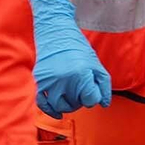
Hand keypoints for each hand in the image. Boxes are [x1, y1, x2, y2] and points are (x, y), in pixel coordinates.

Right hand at [29, 0, 111, 115]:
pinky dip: (50, 111)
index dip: (93, 96)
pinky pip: (43, 104)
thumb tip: (104, 104)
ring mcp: (50, 81)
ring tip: (71, 95)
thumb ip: (103, 84)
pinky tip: (58, 113)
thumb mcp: (95, 63)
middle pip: (76, 104)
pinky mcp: (39, 81)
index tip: (91, 88)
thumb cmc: (78, 46)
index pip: (91, 100)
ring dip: (68, 105)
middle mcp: (64, 79)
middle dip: (81, 99)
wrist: (55, 30)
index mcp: (81, 74)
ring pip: (60, 106)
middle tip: (81, 89)